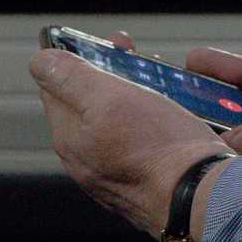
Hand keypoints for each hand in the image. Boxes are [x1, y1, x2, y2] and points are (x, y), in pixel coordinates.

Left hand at [30, 47, 228, 236]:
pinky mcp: (141, 185)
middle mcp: (85, 161)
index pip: (57, 87)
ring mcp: (112, 176)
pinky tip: (170, 120)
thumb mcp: (110, 99)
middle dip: (110, 76)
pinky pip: (137, 145)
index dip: (78, 57)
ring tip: (161, 84)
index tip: (105, 42)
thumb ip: (71, 78)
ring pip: (115, 125)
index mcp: (69, 137)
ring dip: (132, 99)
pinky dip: (148, 125)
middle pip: (88, 105)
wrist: (201, 199)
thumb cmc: (160, 149)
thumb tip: (40, 61)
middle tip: (139, 58)